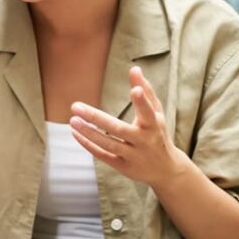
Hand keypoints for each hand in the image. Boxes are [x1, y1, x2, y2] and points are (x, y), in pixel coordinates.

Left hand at [68, 66, 187, 188]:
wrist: (166, 170)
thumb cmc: (158, 134)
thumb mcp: (157, 114)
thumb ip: (146, 92)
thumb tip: (134, 68)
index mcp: (154, 125)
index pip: (148, 112)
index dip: (142, 102)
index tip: (135, 90)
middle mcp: (144, 141)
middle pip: (118, 129)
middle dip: (96, 118)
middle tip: (75, 106)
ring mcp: (133, 155)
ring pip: (108, 144)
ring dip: (88, 132)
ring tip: (73, 120)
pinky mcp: (123, 166)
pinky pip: (102, 155)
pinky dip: (88, 145)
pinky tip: (75, 133)